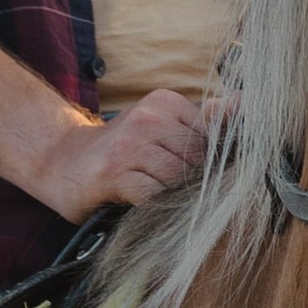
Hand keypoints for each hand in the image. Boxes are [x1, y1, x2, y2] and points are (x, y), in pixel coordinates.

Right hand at [32, 87, 209, 217]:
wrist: (62, 160)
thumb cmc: (121, 150)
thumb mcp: (160, 127)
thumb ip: (201, 124)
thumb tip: (245, 105)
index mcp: (164, 103)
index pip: (210, 136)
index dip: (210, 161)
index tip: (196, 172)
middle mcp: (148, 118)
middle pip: (197, 158)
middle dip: (192, 180)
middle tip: (171, 186)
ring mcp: (130, 145)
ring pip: (178, 177)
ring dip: (171, 193)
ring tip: (153, 190)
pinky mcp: (115, 173)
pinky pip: (154, 194)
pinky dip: (154, 204)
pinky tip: (140, 199)